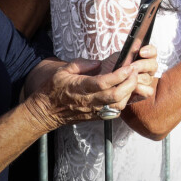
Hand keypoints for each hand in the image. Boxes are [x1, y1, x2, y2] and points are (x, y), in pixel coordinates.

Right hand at [24, 59, 141, 131]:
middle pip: (116, 95)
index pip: (104, 82)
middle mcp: (89, 100)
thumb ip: (81, 64)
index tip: (129, 67)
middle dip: (130, 83)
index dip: (119, 75)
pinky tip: (125, 93)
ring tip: (132, 81)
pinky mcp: (96, 117)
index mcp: (81, 87)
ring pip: (118, 105)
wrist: (45, 112)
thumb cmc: (53, 89)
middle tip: (135, 72)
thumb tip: (98, 62)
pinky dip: (123, 102)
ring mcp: (94, 110)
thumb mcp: (63, 71)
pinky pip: (114, 112)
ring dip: (129, 93)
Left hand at [98, 44, 158, 98]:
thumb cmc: (110, 68)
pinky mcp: (143, 93)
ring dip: (139, 77)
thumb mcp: (116, 58)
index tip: (141, 52)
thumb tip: (137, 43)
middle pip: (153, 65)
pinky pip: (149, 91)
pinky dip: (142, 89)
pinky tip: (134, 88)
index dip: (150, 51)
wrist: (103, 83)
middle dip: (142, 65)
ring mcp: (146, 81)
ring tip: (128, 77)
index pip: (152, 52)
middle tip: (132, 66)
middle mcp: (147, 69)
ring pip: (149, 78)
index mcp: (143, 58)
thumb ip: (127, 53)